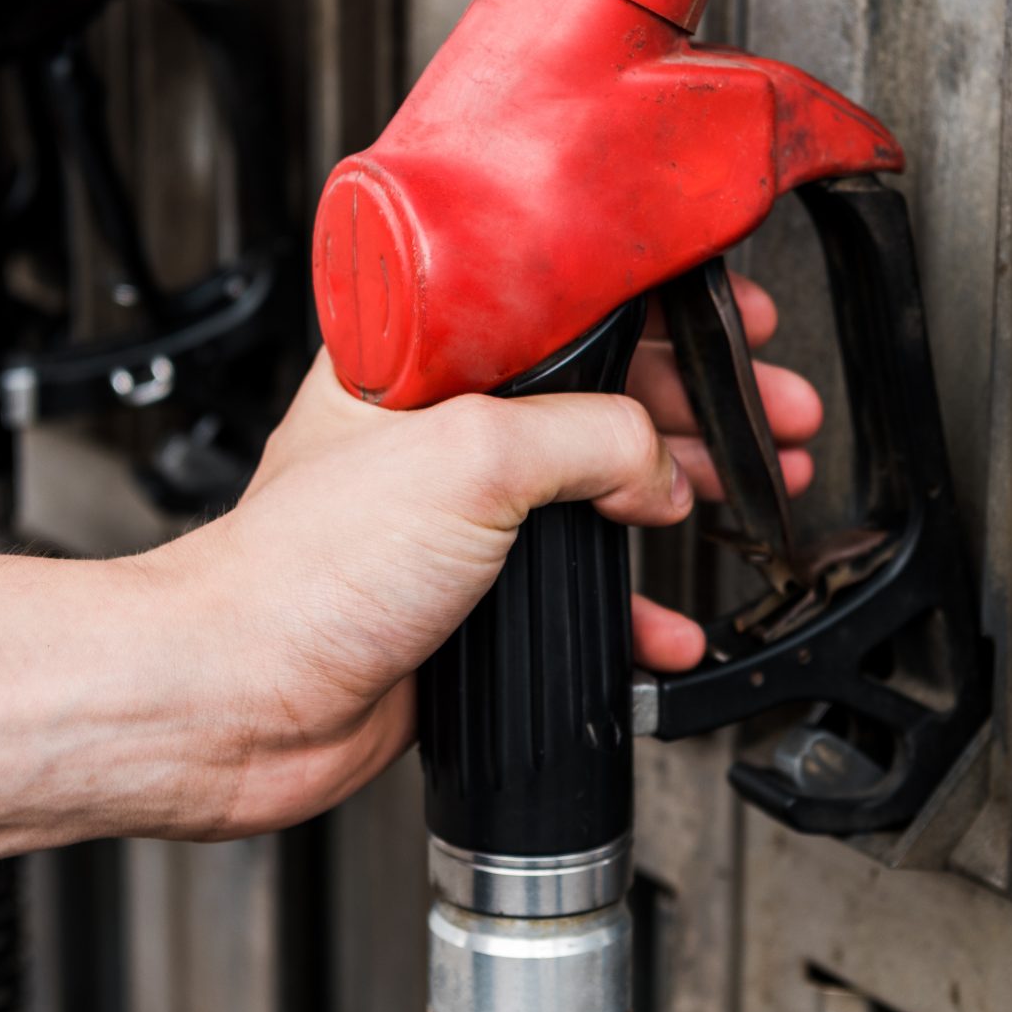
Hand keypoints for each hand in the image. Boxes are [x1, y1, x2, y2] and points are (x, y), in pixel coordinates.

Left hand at [156, 275, 820, 840]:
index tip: (733, 321)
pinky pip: (572, 593)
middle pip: (600, 396)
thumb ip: (591, 438)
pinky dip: (631, 607)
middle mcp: (436, 433)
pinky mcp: (461, 605)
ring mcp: (451, 521)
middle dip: (698, 409)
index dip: (660, 309)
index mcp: (421, 361)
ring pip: (596, 494)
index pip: (565, 304)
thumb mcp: (472, 458)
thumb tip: (658, 461)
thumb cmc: (299, 575)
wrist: (239, 707)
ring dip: (684, 500)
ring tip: (752, 498)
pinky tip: (666, 625)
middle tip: (772, 421)